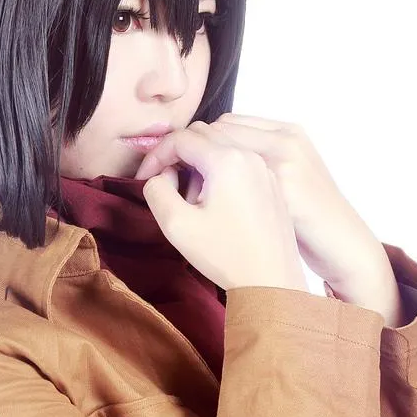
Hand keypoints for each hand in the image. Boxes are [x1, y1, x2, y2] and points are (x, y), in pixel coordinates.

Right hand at [139, 122, 308, 291]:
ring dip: (198, 163)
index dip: (155, 155)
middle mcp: (250, 155)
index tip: (144, 178)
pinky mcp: (272, 181)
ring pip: (221, 145)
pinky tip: (214, 202)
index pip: (180, 138)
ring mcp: (265, 167)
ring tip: (192, 199)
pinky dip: (219, 170)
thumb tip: (162, 175)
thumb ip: (156, 190)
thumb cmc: (225, 255)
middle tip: (167, 186)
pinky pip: (239, 160)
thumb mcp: (176, 224)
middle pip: (203, 134)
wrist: (272, 282)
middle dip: (177, 155)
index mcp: (227, 159)